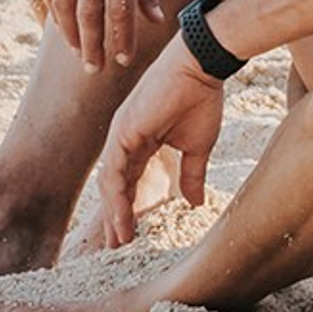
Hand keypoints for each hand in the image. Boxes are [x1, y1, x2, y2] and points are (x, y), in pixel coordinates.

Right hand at [38, 0, 165, 69]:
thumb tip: (155, 19)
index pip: (120, 10)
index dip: (122, 39)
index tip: (124, 60)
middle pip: (88, 14)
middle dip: (92, 47)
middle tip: (96, 69)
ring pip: (62, 5)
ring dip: (69, 33)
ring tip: (79, 52)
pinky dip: (52, 9)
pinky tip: (62, 24)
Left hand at [91, 42, 227, 246]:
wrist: (202, 67)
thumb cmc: (201, 99)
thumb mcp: (198, 146)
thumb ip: (191, 175)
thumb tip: (194, 203)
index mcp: (142, 142)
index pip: (129, 181)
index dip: (129, 208)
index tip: (131, 235)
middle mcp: (126, 140)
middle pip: (115, 186)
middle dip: (116, 216)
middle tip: (118, 244)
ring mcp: (121, 135)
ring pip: (110, 183)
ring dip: (114, 213)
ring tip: (120, 239)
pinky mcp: (122, 132)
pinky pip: (113, 172)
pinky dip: (115, 197)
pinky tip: (120, 218)